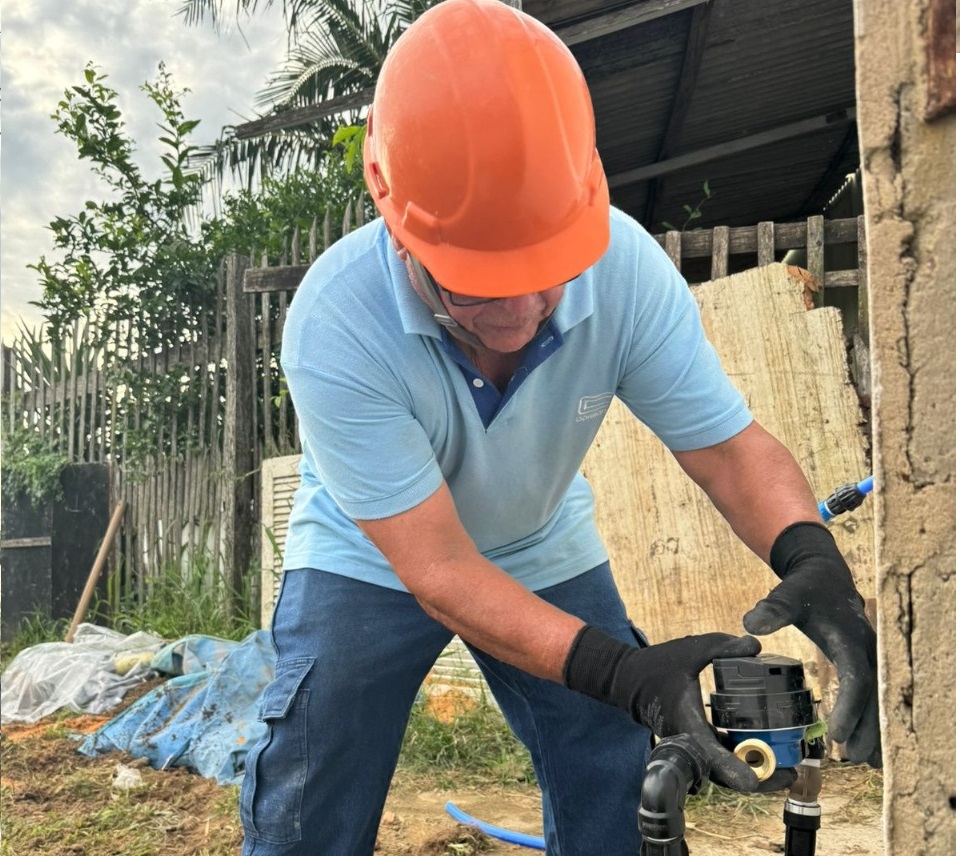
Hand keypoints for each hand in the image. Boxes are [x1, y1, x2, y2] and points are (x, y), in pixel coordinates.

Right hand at [564, 627, 794, 791]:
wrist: (628, 680)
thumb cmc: (656, 666)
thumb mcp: (689, 650)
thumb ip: (721, 646)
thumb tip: (756, 645)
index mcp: (687, 722)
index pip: (710, 753)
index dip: (733, 769)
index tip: (754, 782)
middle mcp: (689, 741)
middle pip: (724, 774)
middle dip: (759, 779)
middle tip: (791, 775)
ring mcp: (691, 746)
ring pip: (724, 770)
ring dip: (754, 771)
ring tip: (787, 768)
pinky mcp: (694, 743)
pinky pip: (721, 759)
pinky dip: (742, 760)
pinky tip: (765, 751)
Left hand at [743, 521, 880, 766]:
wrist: (824, 574)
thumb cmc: (807, 587)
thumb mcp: (788, 594)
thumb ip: (773, 609)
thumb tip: (751, 624)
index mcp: (851, 639)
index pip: (856, 678)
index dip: (849, 707)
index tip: (837, 733)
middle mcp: (866, 651)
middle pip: (874, 696)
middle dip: (866, 727)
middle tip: (854, 757)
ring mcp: (868, 657)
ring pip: (878, 698)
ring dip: (873, 727)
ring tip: (868, 760)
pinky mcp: (863, 661)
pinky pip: (872, 694)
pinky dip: (871, 716)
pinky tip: (867, 740)